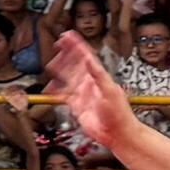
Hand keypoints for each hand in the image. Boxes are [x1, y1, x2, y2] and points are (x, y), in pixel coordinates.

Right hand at [40, 32, 140, 148]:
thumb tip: (90, 60)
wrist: (117, 133)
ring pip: (68, 77)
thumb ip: (98, 75)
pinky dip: (56, 91)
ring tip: (51, 62)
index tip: (68, 36)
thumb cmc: (119, 114)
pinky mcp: (77, 106)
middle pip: (75, 64)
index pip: (85, 56)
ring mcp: (83, 94)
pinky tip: (50, 87)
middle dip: (66, 53)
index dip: (76, 45)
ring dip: (60, 69)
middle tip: (58, 43)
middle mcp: (89, 83)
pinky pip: (64, 95)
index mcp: (98, 77)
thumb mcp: (110, 91)